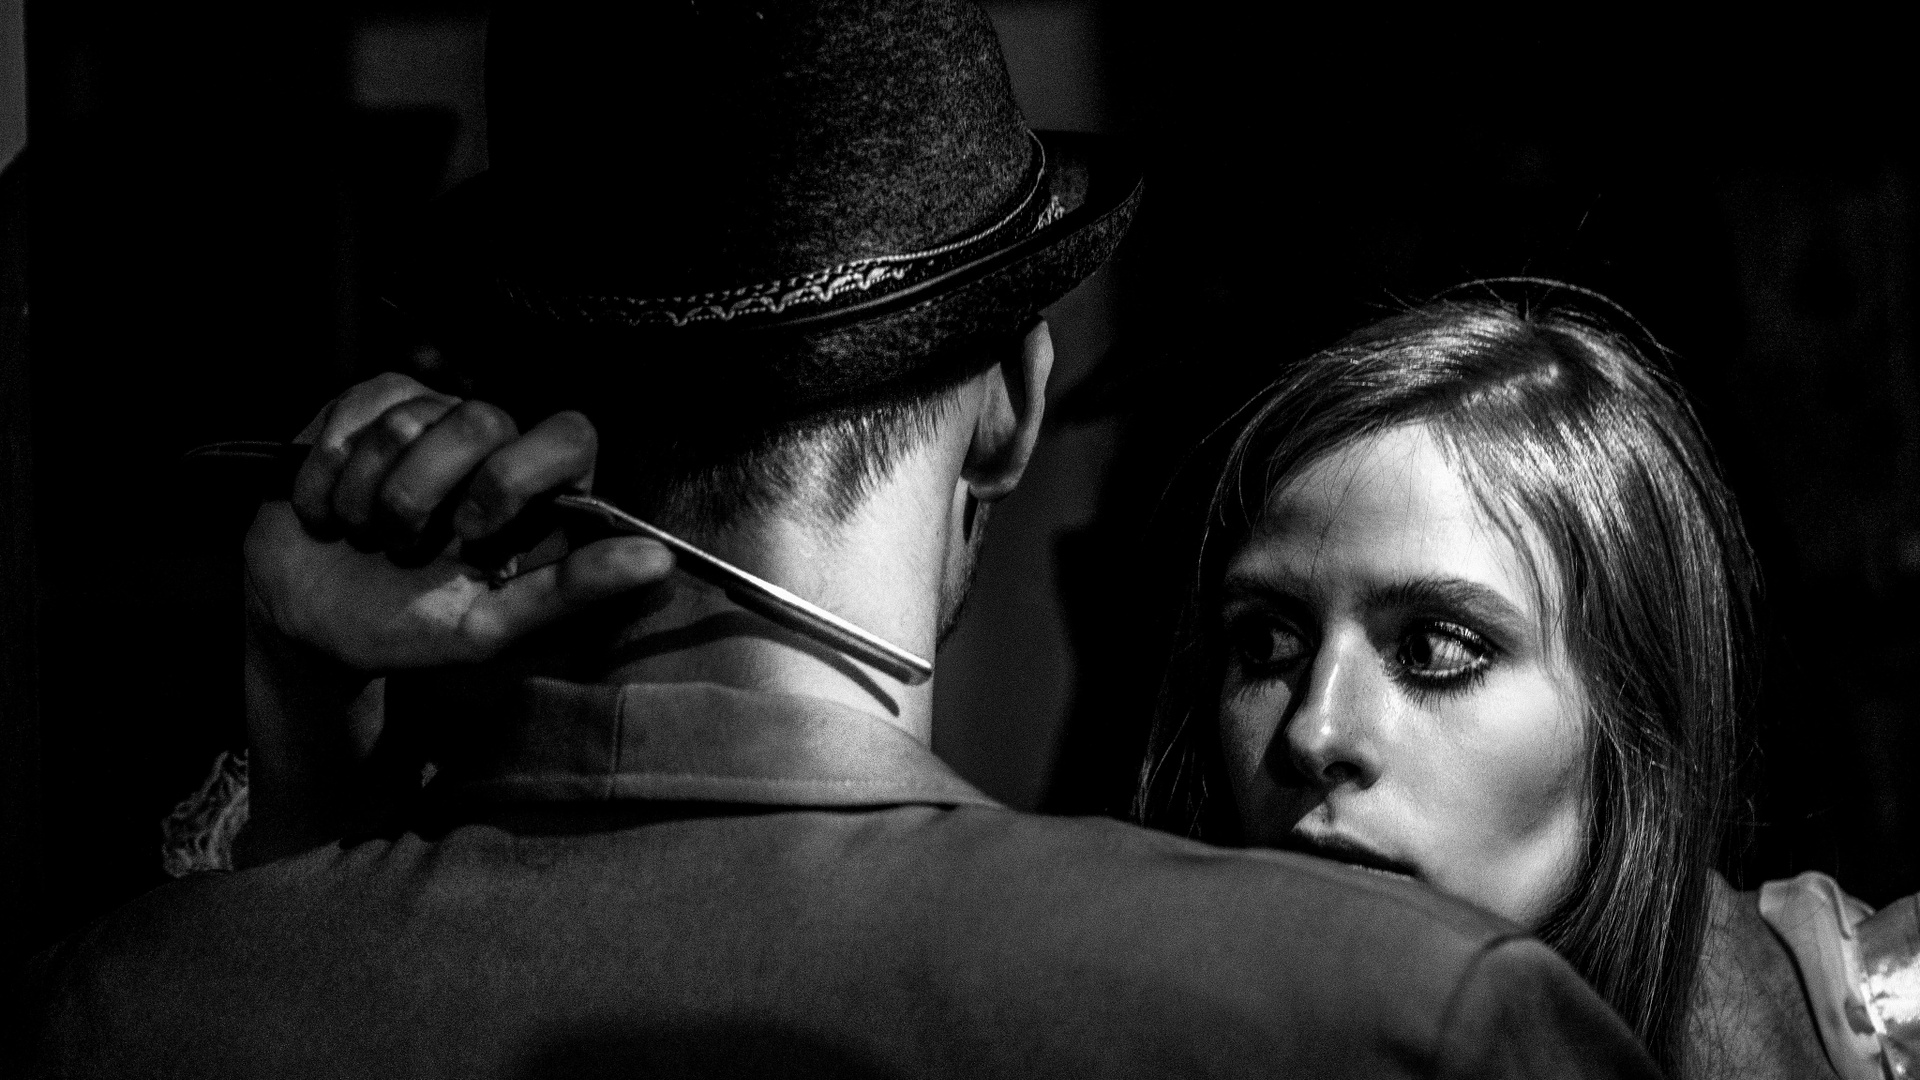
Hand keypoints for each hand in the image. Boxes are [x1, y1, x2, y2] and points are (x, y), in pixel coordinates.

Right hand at [244, 372, 670, 673]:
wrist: (305, 622)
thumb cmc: (408, 626)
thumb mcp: (491, 627)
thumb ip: (572, 591)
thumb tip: (658, 559)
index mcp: (536, 492)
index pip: (569, 434)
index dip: (516, 477)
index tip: (472, 536)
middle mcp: (491, 444)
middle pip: (480, 418)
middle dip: (425, 495)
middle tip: (406, 548)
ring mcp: (427, 415)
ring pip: (406, 421)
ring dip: (370, 501)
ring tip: (366, 538)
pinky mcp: (364, 405)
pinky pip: (350, 418)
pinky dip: (326, 484)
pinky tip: (327, 515)